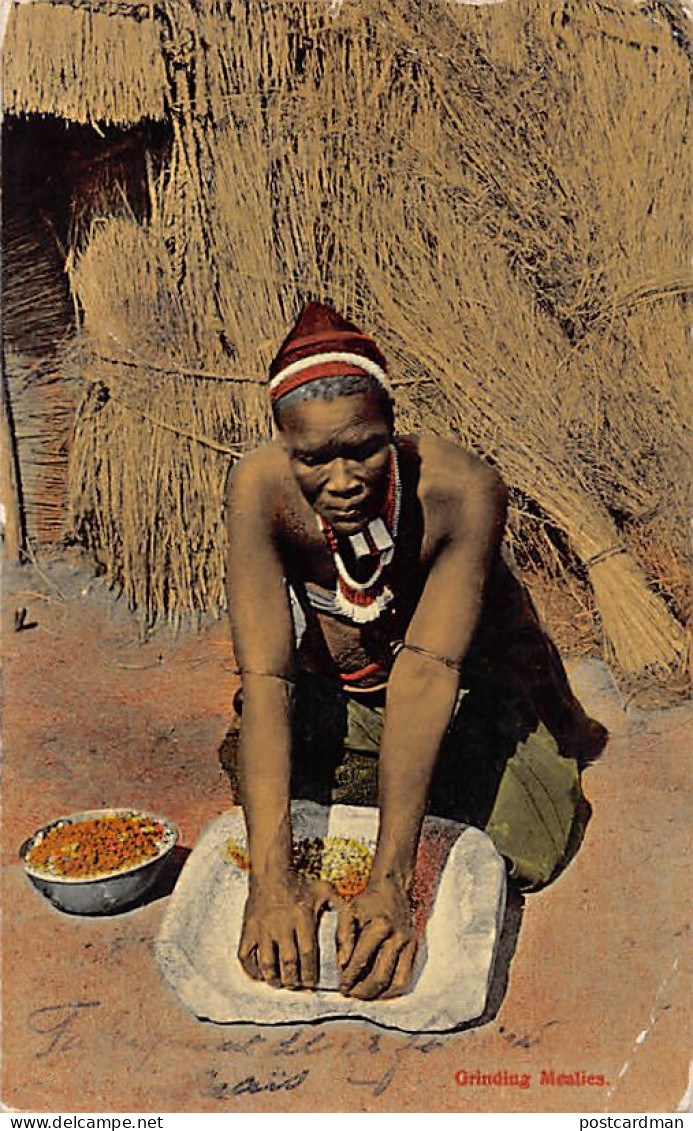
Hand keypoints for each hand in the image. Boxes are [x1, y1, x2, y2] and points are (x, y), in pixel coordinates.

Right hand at [238, 874, 332, 990]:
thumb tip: (344, 952)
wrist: (271, 873)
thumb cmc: (301, 885)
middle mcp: (281, 924)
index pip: (307, 953)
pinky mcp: (248, 929)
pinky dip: (252, 970)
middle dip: (294, 980)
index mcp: (302, 917)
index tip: (312, 983)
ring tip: (280, 983)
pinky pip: (246, 957)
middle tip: (297, 986)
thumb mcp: (326, 892)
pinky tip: (261, 974)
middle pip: (288, 962)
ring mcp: (262, 928)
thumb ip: (341, 915)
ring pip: (267, 963)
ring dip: (274, 979)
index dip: (310, 974)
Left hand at [335, 876, 416, 999]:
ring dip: (379, 995)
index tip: (341, 988)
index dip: (349, 978)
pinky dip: (393, 989)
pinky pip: (406, 977)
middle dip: (362, 991)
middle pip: (380, 977)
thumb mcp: (348, 912)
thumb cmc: (367, 901)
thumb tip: (342, 966)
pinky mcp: (414, 948)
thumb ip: (342, 938)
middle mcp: (398, 937)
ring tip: (363, 994)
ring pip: (397, 982)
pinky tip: (379, 990)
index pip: (362, 961)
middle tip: (350, 994)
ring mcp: (409, 944)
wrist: (392, 889)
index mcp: (380, 926)